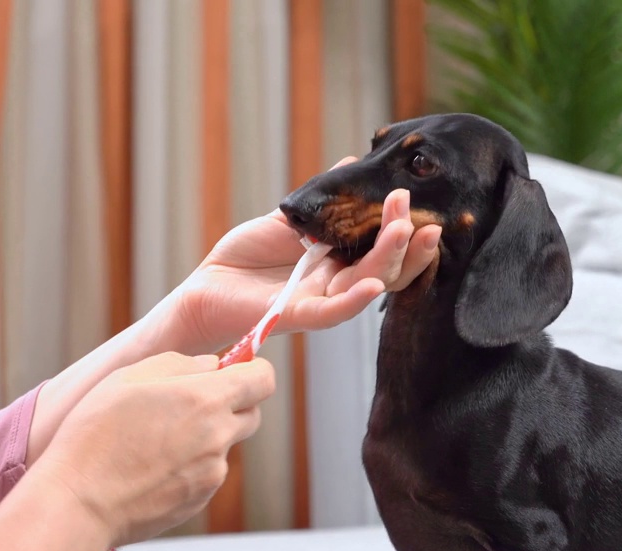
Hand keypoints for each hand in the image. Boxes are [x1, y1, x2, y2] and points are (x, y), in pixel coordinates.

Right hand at [34, 352, 275, 545]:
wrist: (80, 503)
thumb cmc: (95, 434)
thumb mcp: (128, 377)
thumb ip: (179, 364)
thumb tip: (212, 365)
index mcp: (205, 399)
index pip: (263, 379)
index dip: (252, 371)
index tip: (232, 371)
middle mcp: (218, 437)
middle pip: (251, 413)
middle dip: (231, 404)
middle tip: (189, 404)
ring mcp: (212, 473)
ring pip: (225, 445)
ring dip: (205, 437)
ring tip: (155, 440)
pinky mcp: (199, 499)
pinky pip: (206, 474)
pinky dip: (189, 467)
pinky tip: (150, 467)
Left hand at [170, 157, 442, 354]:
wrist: (205, 287)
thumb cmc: (245, 258)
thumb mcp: (288, 219)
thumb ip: (322, 199)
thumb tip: (352, 164)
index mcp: (339, 263)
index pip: (383, 249)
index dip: (404, 230)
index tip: (415, 201)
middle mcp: (337, 285)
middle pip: (385, 267)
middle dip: (404, 238)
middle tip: (412, 206)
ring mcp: (320, 301)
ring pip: (367, 285)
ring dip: (389, 258)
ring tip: (404, 230)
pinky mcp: (296, 315)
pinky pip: (332, 312)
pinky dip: (354, 300)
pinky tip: (374, 284)